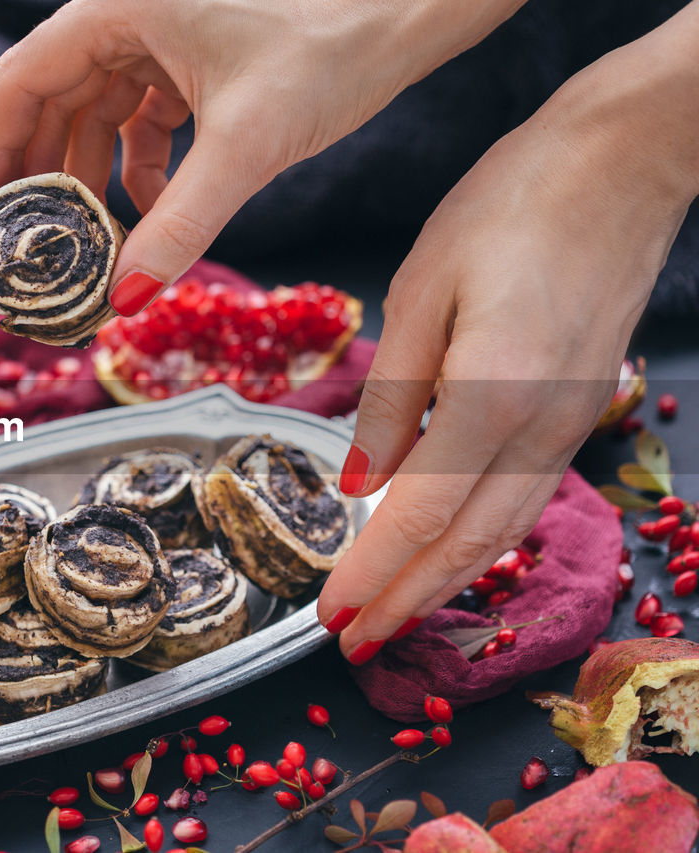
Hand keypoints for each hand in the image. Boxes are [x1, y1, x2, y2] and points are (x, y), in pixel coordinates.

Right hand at [0, 0, 522, 314]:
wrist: (412, 6)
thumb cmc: (336, 42)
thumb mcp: (247, 144)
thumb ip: (179, 224)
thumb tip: (125, 298)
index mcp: (117, 7)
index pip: (16, 86)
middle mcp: (126, 13)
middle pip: (50, 104)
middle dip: (42, 182)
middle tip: (29, 252)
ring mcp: (161, 33)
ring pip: (96, 115)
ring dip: (91, 183)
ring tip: (87, 249)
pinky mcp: (194, 56)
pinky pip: (142, 118)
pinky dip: (142, 168)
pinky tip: (153, 214)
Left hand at [317, 9, 698, 662]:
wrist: (619, 165)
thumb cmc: (509, 206)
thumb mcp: (421, 291)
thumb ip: (390, 397)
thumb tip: (361, 483)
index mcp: (490, 394)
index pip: (418, 515)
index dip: (372, 573)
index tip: (330, 615)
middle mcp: (539, 427)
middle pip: (466, 544)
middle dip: (405, 598)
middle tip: (353, 638)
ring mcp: (568, 424)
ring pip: (502, 530)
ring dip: (443, 579)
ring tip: (392, 610)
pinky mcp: (577, 411)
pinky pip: (524, 496)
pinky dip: (480, 538)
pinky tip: (448, 548)